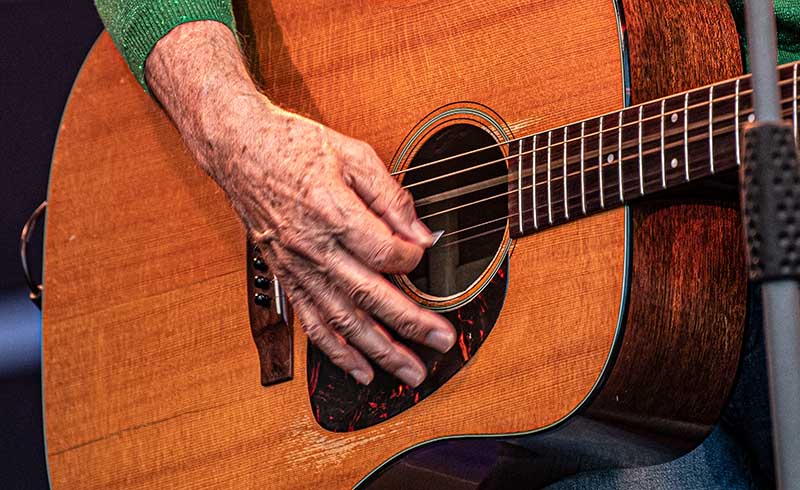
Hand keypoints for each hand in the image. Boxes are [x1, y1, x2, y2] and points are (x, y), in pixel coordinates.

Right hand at [223, 100, 456, 385]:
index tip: (423, 255)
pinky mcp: (287, 276)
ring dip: (379, 349)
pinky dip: (337, 351)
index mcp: (330, 209)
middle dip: (409, 323)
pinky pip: (312, 321)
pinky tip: (362, 369)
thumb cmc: (293, 146)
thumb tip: (422, 232)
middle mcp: (312, 246)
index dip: (410, 258)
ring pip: (342, 318)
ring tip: (410, 371)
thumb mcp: (352, 154)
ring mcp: (297, 266)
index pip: (381, 250)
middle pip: (367, 294)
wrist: (238, 148)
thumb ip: (390, 196)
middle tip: (441, 341)